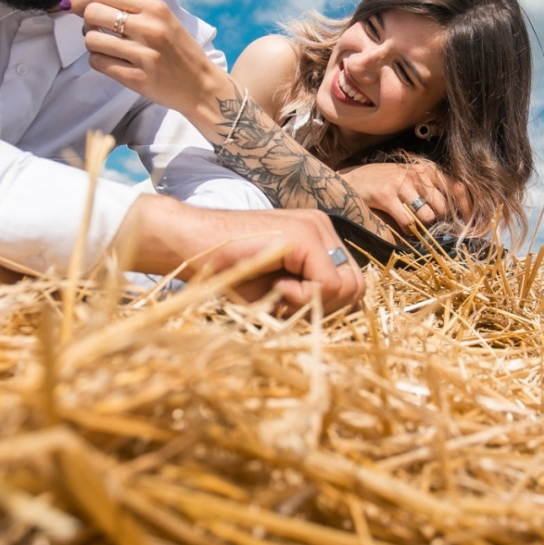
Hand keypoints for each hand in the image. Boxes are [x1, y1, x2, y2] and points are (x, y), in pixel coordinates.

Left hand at [62, 0, 232, 124]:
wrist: (200, 85)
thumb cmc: (177, 50)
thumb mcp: (162, 19)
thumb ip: (128, 8)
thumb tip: (79, 1)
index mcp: (154, 7)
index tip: (71, 5)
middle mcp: (148, 28)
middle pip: (92, 14)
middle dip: (86, 22)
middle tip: (98, 30)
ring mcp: (143, 54)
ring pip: (91, 40)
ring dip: (92, 44)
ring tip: (107, 48)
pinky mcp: (136, 78)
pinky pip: (98, 63)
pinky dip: (99, 61)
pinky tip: (113, 62)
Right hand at [116, 196, 365, 313]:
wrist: (186, 242)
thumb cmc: (225, 269)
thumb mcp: (275, 289)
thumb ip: (310, 297)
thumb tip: (344, 318)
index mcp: (318, 238)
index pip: (350, 283)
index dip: (327, 307)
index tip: (289, 302)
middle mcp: (323, 228)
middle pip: (357, 286)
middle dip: (327, 308)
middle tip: (287, 301)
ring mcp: (316, 227)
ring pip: (348, 286)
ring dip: (314, 302)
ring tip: (279, 291)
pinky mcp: (304, 235)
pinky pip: (328, 284)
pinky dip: (303, 297)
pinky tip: (275, 286)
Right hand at [339, 161, 471, 231]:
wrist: (353, 179)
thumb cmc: (386, 182)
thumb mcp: (411, 179)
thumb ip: (431, 191)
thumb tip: (455, 213)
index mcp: (427, 169)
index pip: (457, 186)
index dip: (466, 207)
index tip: (468, 223)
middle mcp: (417, 174)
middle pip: (443, 206)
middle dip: (441, 222)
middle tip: (433, 230)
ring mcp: (401, 184)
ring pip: (427, 216)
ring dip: (423, 228)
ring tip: (415, 227)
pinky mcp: (386, 195)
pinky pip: (407, 221)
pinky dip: (407, 230)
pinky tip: (401, 228)